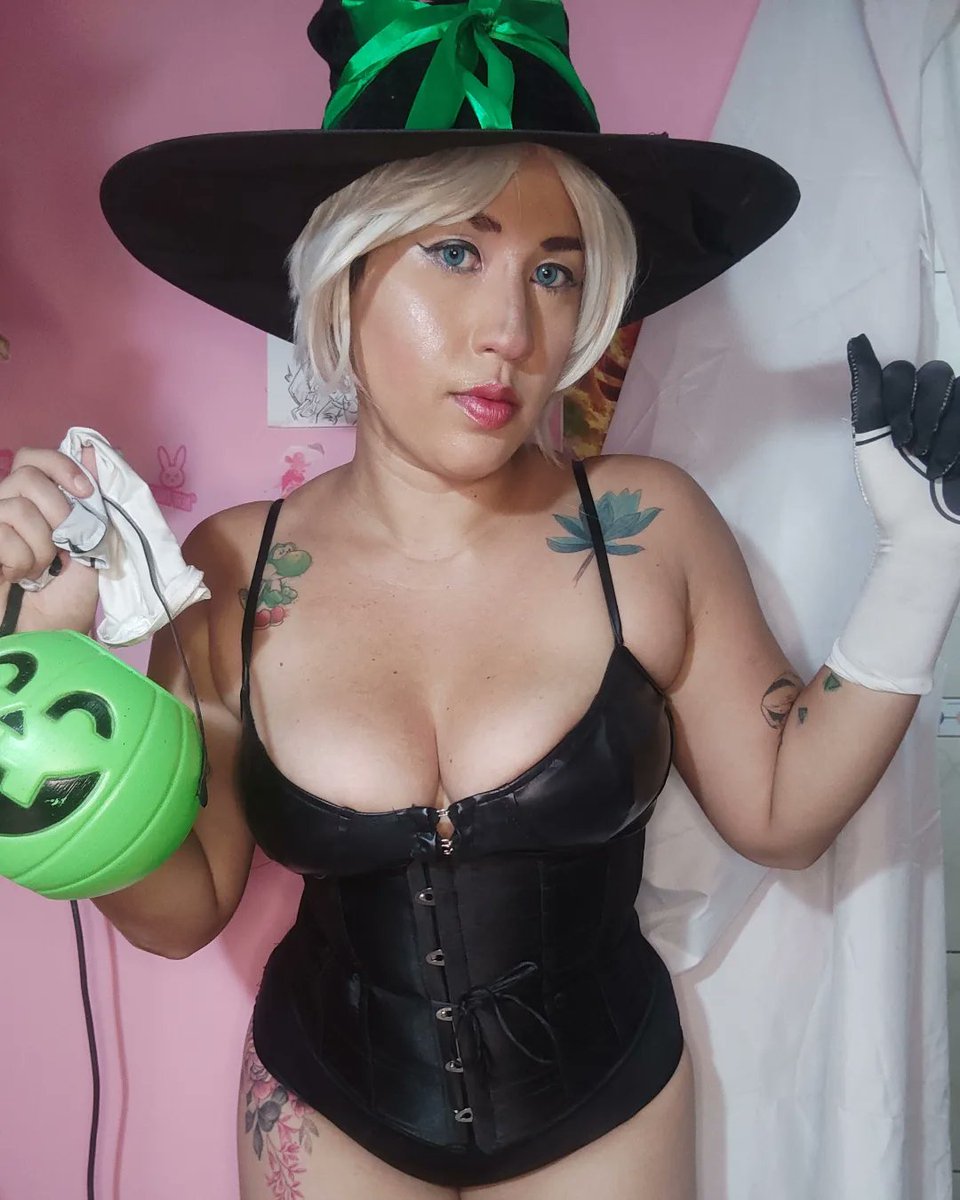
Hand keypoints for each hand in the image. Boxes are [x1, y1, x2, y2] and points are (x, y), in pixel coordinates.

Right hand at [0, 446, 99, 633]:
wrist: (48, 638)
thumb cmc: (66, 599)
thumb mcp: (90, 547)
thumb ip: (92, 504)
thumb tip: (92, 449)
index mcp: (33, 504)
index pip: (32, 458)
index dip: (60, 466)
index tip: (86, 492)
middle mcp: (5, 508)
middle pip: (26, 476)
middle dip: (58, 512)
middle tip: (64, 546)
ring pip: (16, 505)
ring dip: (41, 545)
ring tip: (41, 570)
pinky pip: (1, 533)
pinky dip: (20, 560)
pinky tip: (18, 578)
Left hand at [847, 334, 959, 543]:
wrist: (926, 533)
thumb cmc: (894, 492)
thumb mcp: (870, 440)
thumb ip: (867, 391)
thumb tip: (856, 341)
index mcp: (902, 410)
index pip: (902, 371)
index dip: (897, 399)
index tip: (894, 437)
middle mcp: (934, 409)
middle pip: (934, 374)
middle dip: (922, 412)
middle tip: (914, 448)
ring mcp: (959, 421)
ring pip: (957, 390)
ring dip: (944, 432)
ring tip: (937, 466)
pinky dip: (957, 439)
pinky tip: (954, 467)